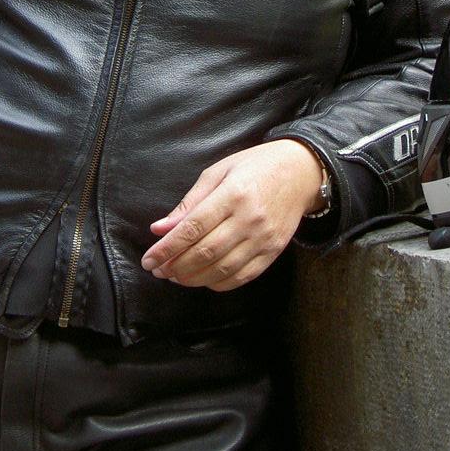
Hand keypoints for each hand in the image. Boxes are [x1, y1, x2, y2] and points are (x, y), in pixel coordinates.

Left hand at [140, 139, 324, 291]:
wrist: (300, 173)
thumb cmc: (254, 167)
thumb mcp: (218, 172)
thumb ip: (189, 202)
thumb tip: (160, 228)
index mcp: (233, 194)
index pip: (193, 228)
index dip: (167, 248)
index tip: (149, 260)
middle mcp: (250, 219)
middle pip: (205, 252)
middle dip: (176, 266)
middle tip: (158, 270)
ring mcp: (264, 238)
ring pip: (222, 269)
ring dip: (193, 278)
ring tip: (174, 276)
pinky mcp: (273, 252)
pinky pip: (242, 276)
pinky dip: (218, 283)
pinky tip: (202, 279)